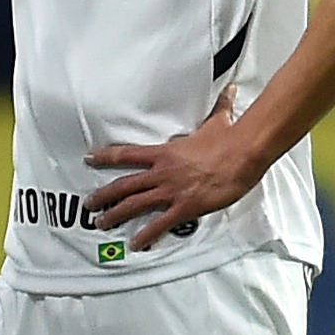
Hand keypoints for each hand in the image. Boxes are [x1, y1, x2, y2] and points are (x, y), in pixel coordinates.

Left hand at [83, 87, 257, 250]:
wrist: (245, 152)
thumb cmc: (231, 137)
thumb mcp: (218, 120)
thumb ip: (218, 106)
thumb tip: (230, 90)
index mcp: (164, 153)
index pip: (126, 154)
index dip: (104, 157)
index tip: (88, 159)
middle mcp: (162, 172)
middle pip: (123, 185)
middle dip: (103, 196)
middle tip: (89, 204)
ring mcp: (171, 191)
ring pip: (134, 205)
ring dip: (115, 215)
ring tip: (102, 224)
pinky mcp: (185, 207)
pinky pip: (160, 224)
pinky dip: (146, 235)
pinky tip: (136, 244)